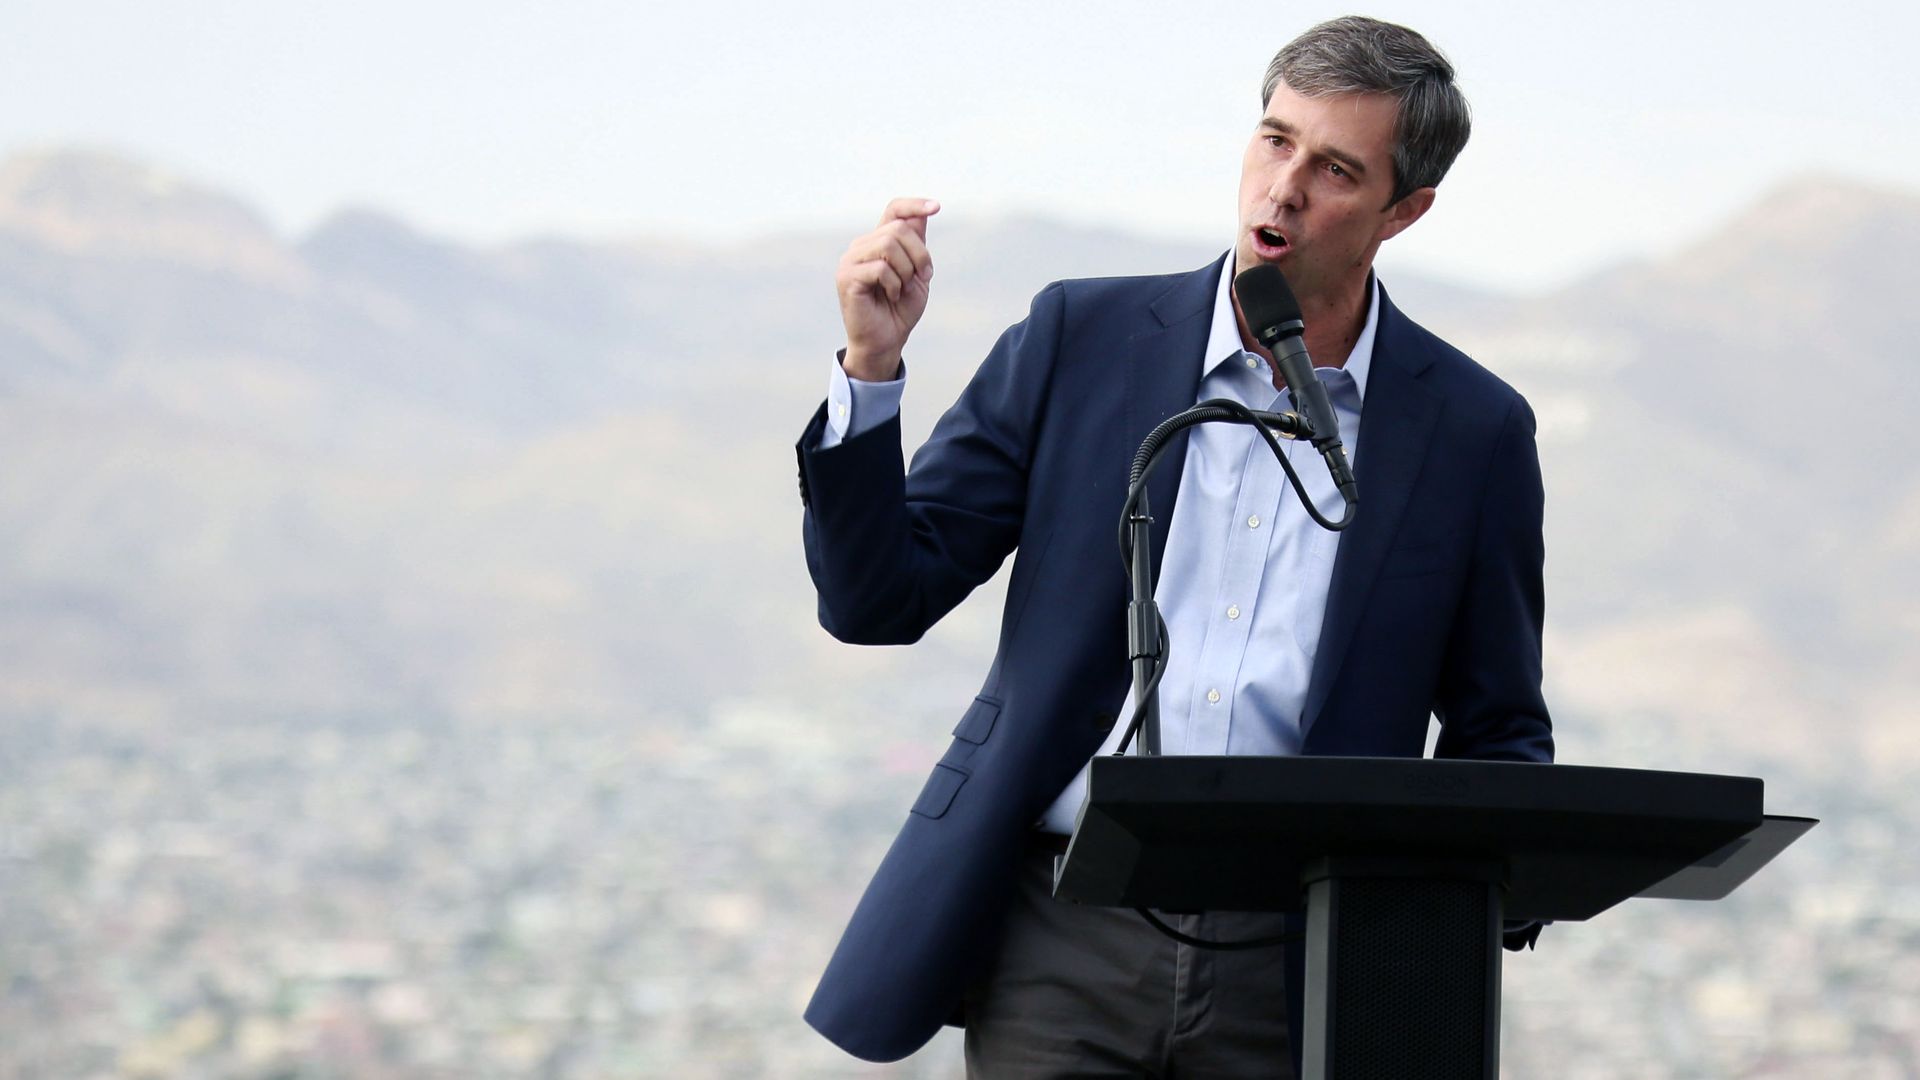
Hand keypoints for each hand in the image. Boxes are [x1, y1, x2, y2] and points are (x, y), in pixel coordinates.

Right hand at [835, 197, 938, 380]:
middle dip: (920, 254)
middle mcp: (862, 246)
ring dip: (906, 269)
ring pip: (889, 244)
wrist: (886, 341)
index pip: (894, 210)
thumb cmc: (899, 310)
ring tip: (903, 288)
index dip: (914, 205)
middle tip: (922, 276)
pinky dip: (894, 283)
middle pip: (898, 228)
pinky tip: (891, 295)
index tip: (936, 207)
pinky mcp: (847, 277)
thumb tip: (924, 212)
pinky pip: (880, 268)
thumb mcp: (917, 273)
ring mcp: (851, 260)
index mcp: (878, 242)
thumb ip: (917, 244)